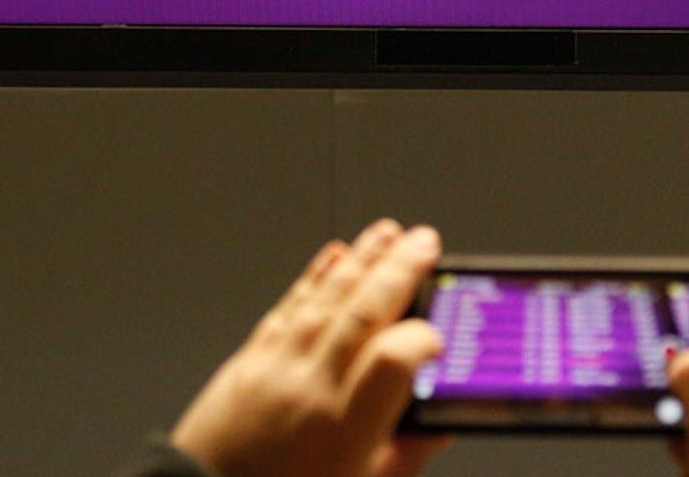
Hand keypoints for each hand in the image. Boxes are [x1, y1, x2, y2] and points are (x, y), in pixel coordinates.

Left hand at [169, 220, 453, 476]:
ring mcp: (275, 369)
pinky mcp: (248, 361)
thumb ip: (403, 458)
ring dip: (360, 259)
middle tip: (425, 242)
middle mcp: (308, 390)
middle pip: (362, 314)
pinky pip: (286, 308)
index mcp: (342, 431)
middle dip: (398, 271)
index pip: (392, 361)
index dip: (422, 339)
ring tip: (387, 234)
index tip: (440, 336)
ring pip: (324, 300)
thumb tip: (437, 431)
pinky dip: (313, 277)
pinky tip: (333, 255)